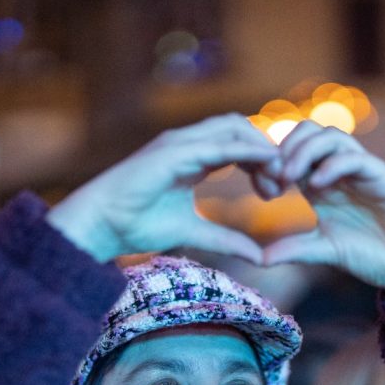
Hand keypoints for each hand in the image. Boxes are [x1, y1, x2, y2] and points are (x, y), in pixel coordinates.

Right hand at [47, 114, 278, 262]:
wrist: (103, 224)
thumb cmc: (137, 226)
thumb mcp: (193, 233)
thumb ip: (226, 240)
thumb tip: (259, 257)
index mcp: (192, 159)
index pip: (237, 146)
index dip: (261, 163)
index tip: (275, 191)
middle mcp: (187, 144)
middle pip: (240, 129)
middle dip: (265, 152)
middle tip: (282, 184)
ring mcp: (179, 143)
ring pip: (233, 128)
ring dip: (260, 148)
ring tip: (277, 176)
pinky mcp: (174, 149)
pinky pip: (218, 142)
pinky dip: (245, 148)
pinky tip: (264, 163)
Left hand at [261, 121, 384, 318]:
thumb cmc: (371, 255)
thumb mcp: (324, 250)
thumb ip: (295, 249)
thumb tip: (259, 259)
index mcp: (321, 183)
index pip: (293, 152)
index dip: (273, 164)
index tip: (262, 189)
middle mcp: (339, 170)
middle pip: (309, 132)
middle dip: (286, 148)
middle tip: (274, 177)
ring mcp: (361, 170)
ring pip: (331, 136)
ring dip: (305, 150)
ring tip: (290, 177)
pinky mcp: (381, 176)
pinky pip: (355, 158)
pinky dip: (333, 165)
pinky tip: (317, 186)